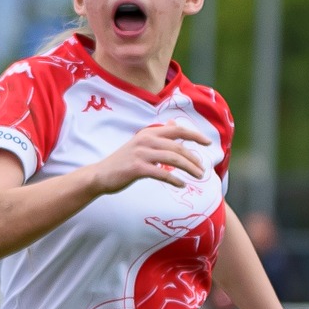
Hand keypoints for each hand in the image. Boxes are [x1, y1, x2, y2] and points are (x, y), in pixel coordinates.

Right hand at [86, 123, 210, 194]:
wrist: (100, 175)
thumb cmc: (122, 161)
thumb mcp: (140, 143)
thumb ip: (158, 135)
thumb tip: (174, 124)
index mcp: (148, 132)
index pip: (178, 130)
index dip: (195, 135)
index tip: (208, 143)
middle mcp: (146, 140)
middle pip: (178, 147)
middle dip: (194, 158)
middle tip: (203, 169)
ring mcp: (141, 154)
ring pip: (173, 159)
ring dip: (189, 168)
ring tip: (198, 177)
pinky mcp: (137, 168)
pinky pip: (162, 173)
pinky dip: (174, 179)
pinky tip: (181, 184)